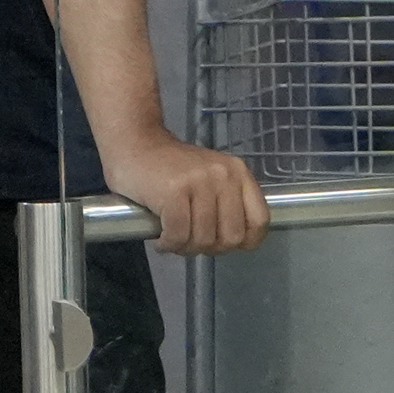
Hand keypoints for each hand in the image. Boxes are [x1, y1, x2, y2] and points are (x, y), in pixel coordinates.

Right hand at [99, 129, 268, 255]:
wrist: (133, 143)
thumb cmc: (169, 168)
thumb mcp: (210, 179)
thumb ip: (228, 204)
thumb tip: (236, 243)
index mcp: (238, 172)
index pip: (260, 221)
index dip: (243, 242)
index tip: (221, 243)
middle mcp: (224, 175)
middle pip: (231, 237)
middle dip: (209, 248)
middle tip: (190, 241)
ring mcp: (200, 182)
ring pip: (203, 240)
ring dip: (184, 247)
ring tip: (172, 236)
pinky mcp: (174, 191)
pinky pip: (178, 236)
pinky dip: (168, 244)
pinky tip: (161, 237)